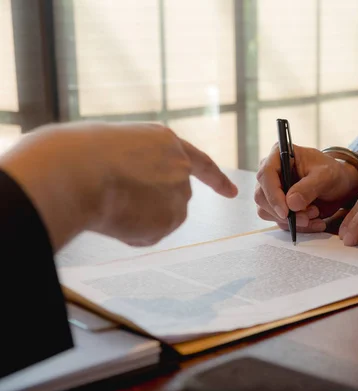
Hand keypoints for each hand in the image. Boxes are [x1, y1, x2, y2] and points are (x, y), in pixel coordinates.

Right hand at [0, 121, 236, 249]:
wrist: (76, 172)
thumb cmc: (82, 156)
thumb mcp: (118, 148)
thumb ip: (142, 168)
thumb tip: (140, 195)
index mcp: (166, 141)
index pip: (200, 162)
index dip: (216, 179)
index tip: (232, 192)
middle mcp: (181, 166)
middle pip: (177, 196)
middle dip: (156, 205)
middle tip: (120, 201)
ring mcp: (179, 192)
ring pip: (164, 217)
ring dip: (142, 219)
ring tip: (112, 204)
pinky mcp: (172, 217)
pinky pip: (152, 234)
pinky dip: (134, 234)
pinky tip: (115, 218)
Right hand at [255, 144, 357, 231]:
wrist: (338, 186)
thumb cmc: (332, 174)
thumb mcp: (326, 176)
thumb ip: (309, 187)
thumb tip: (291, 204)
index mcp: (279, 155)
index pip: (266, 174)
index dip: (273, 195)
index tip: (286, 212)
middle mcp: (270, 173)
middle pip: (261, 196)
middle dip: (284, 212)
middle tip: (307, 217)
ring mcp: (271, 190)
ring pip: (267, 212)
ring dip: (292, 220)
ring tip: (315, 214)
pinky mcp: (276, 206)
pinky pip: (279, 221)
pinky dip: (297, 226)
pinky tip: (315, 222)